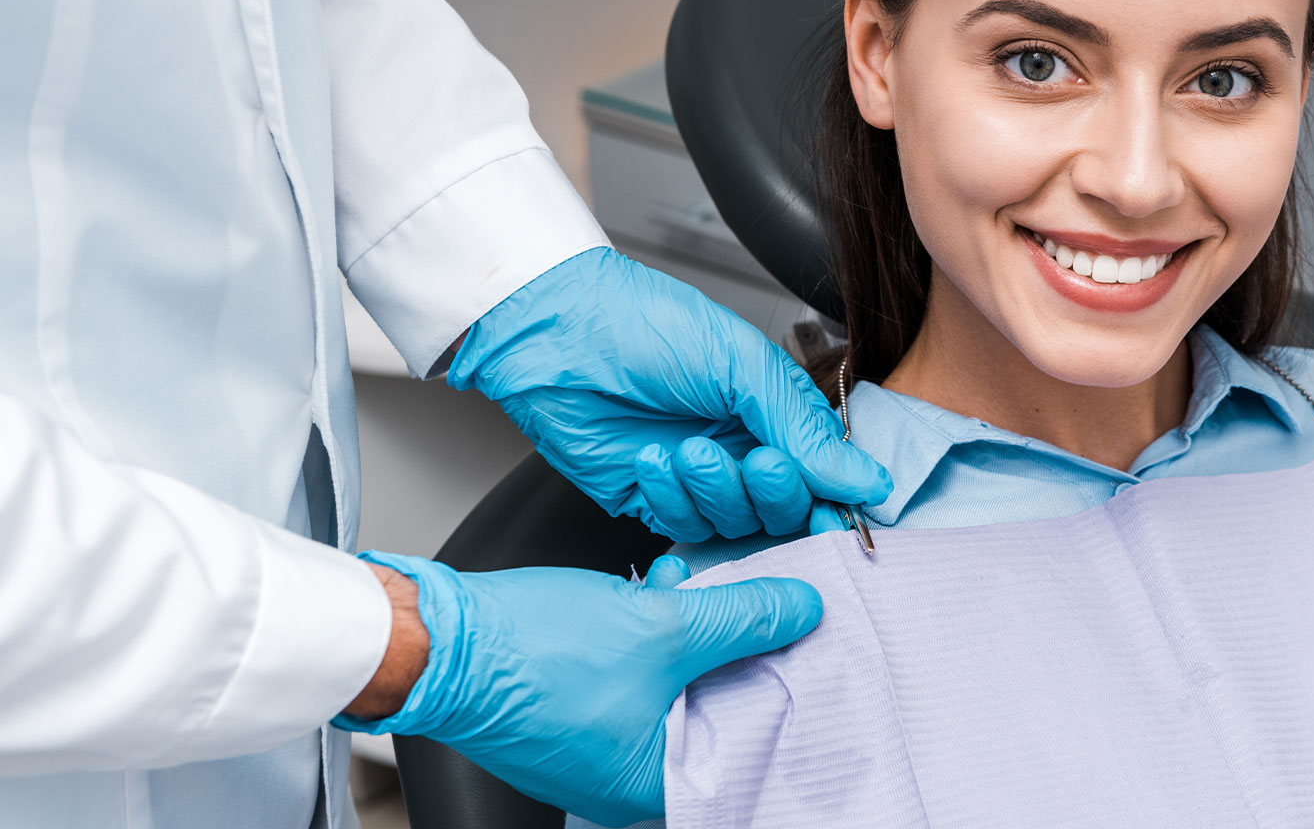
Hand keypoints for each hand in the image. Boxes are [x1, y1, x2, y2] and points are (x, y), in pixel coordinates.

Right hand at [337, 550, 820, 824]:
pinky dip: (662, 634)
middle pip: (720, 714)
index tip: (817, 647)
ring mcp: (598, 743)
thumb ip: (744, 618)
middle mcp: (625, 778)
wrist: (434, 635)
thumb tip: (803, 607)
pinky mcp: (577, 705)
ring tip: (717, 589)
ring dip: (701, 635)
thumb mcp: (663, 625)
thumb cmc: (530, 654)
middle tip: (777, 609)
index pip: (751, 750)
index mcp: (653, 785)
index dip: (789, 693)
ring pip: (680, 686)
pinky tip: (671, 590)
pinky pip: (643, 673)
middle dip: (745, 654)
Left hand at [450, 247, 889, 538]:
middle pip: (785, 506)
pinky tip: (654, 461)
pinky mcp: (651, 499)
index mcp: (773, 408)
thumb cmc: (647, 326)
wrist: (557, 333)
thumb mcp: (741, 364)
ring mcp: (697, 476)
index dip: (832, 495)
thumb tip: (866, 480)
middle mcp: (742, 444)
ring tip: (691, 449)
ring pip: (735, 522)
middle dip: (775, 492)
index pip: (823, 470)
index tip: (838, 511)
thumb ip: (804, 427)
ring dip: (719, 492)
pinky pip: (683, 526)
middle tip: (758, 462)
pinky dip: (674, 501)